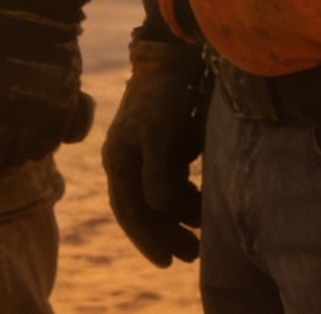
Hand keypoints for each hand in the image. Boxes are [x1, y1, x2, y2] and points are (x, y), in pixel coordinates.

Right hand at [100, 36, 206, 266]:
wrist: (173, 59)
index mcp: (118, 159)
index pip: (129, 209)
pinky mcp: (163, 147)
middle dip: (166, 235)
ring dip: (179, 219)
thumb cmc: (163, 95)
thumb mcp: (159, 132)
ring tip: (201, 240)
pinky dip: (186, 198)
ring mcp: (144, 154)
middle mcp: (127, 160)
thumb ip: (157, 171)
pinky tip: (203, 208)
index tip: (166, 261)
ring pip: (159, 199)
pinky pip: (172, 183)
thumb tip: (157, 207)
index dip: (146, 237)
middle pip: (144, 210)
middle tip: (190, 258)